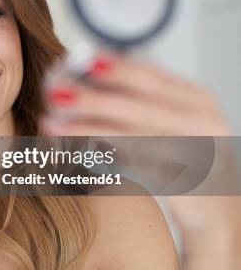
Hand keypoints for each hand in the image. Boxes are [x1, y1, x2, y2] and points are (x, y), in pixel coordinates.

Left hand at [41, 50, 240, 269]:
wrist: (219, 211)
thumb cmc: (187, 158)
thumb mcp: (175, 120)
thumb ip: (142, 97)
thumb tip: (88, 68)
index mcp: (197, 99)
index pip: (152, 76)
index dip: (113, 67)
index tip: (79, 58)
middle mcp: (202, 123)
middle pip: (140, 105)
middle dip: (92, 97)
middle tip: (53, 90)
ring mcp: (196, 155)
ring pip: (131, 137)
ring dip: (86, 128)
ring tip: (50, 122)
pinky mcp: (184, 186)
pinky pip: (133, 169)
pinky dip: (100, 158)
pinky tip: (73, 152)